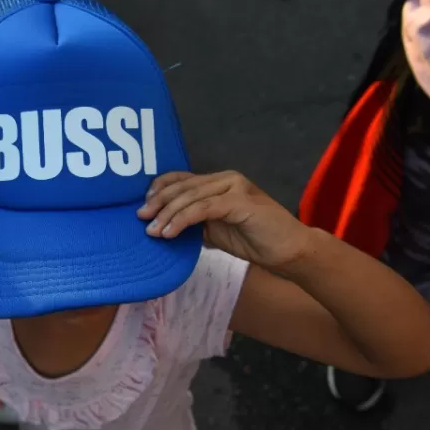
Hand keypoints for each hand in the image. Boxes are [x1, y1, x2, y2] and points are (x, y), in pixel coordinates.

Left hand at [138, 171, 316, 270]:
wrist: (288, 250)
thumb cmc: (254, 240)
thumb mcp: (216, 229)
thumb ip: (195, 221)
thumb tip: (163, 225)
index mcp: (220, 181)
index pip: (183, 178)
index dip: (160, 188)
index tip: (143, 205)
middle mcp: (226, 178)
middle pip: (183, 186)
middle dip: (158, 203)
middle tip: (141, 219)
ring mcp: (234, 187)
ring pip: (191, 197)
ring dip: (167, 215)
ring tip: (153, 231)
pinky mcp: (240, 202)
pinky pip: (203, 209)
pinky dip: (183, 220)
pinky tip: (170, 233)